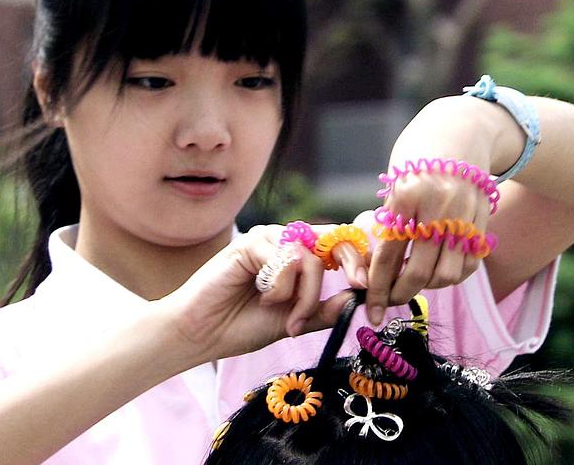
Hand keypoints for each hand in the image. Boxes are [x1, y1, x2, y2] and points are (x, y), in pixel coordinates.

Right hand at [161, 225, 357, 362]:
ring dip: (305, 295)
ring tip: (284, 316)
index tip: (372, 282)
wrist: (201, 334)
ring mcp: (266, 239)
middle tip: (358, 287)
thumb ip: (324, 311)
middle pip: (331, 241)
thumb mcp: (295, 322)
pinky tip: (263, 299)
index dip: (359, 257)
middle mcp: (283, 242)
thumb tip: (357, 299)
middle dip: (350, 265)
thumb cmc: (241, 326)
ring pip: (309, 257)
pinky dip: (281, 287)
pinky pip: (285, 260)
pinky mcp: (249, 243)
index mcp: (296, 257)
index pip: (337, 243)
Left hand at [360, 98, 498, 324]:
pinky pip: (469, 264)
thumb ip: (392, 224)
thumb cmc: (417, 160)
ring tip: (414, 281)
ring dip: (429, 286)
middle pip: (418, 271)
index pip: (388, 255)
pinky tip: (439, 270)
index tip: (373, 311)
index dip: (377, 288)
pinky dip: (453, 276)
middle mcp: (438, 207)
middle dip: (400, 294)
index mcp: (406, 196)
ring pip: (447, 274)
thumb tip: (380, 272)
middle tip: (390, 301)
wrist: (460, 132)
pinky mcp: (483, 220)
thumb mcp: (395, 185)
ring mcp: (464, 215)